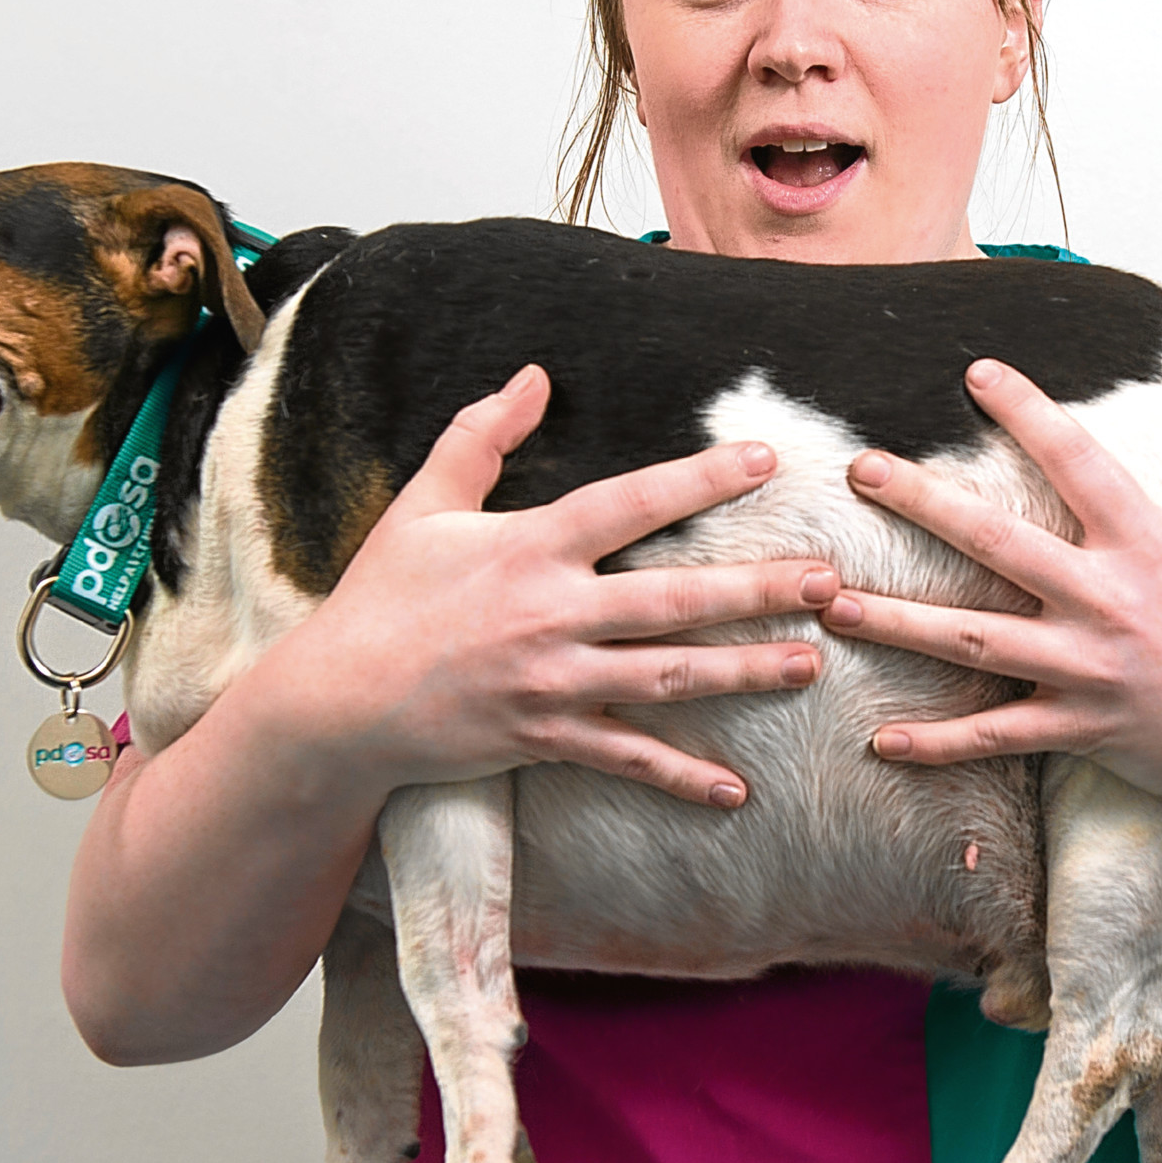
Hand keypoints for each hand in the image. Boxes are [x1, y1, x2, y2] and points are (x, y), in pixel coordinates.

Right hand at [249, 364, 838, 807]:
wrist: (334, 704)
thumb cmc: (381, 596)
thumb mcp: (423, 504)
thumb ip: (481, 435)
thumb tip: (533, 374)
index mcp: (529, 547)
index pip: (631, 503)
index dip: (700, 480)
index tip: (766, 462)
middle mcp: (551, 614)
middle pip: (673, 600)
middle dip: (756, 591)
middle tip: (827, 581)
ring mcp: (552, 683)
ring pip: (667, 677)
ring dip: (743, 672)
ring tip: (809, 664)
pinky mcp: (544, 738)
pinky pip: (624, 758)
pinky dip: (679, 776)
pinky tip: (735, 789)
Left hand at [819, 360, 1161, 821]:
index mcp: (1151, 545)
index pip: (1078, 461)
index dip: (1027, 411)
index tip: (976, 372)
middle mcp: (1108, 602)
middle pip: (997, 543)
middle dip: (922, 502)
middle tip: (860, 469)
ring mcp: (1088, 670)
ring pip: (973, 641)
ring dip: (896, 622)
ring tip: (829, 604)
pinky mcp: (1082, 730)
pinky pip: (996, 738)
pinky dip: (939, 744)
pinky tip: (882, 740)